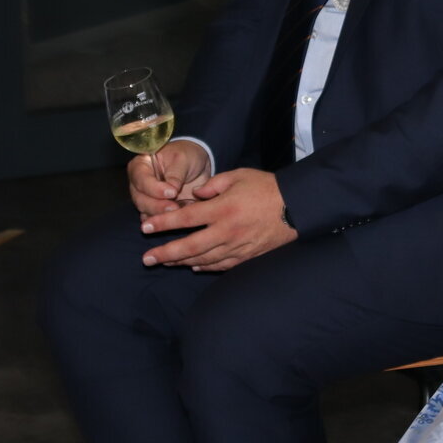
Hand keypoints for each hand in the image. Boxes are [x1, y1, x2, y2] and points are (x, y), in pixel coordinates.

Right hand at [127, 139, 209, 215]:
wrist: (196, 166)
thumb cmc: (186, 156)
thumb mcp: (183, 159)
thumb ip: (176, 174)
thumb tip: (171, 190)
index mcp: (141, 165)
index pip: (141, 179)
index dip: (155, 188)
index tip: (172, 192)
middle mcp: (138, 184)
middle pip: (140, 199)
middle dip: (157, 206)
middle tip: (174, 208)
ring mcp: (145, 198)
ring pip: (146, 212)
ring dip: (161, 216)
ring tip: (178, 213)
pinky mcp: (154, 210)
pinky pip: (154, 221)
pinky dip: (164, 222)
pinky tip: (176, 220)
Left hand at [139, 168, 296, 271]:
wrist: (298, 206)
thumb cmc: (267, 187)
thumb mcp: (238, 176)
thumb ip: (213, 185)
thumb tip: (195, 196)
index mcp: (222, 208)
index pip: (185, 219)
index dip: (162, 224)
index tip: (145, 228)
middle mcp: (226, 230)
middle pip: (189, 247)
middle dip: (164, 254)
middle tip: (146, 259)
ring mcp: (236, 246)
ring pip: (203, 259)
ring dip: (181, 262)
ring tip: (165, 262)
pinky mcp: (247, 255)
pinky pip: (221, 265)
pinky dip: (205, 266)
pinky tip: (194, 266)